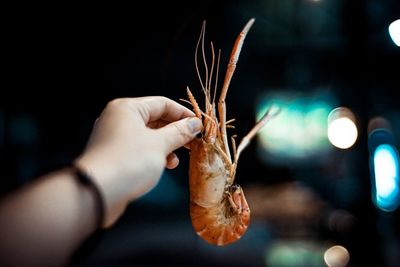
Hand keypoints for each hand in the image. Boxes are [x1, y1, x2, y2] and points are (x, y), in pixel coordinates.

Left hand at [75, 96, 201, 227]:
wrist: (98, 192)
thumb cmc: (129, 162)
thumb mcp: (160, 144)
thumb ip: (179, 132)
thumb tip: (195, 123)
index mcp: (127, 108)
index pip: (162, 103)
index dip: (183, 114)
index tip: (199, 126)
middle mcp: (119, 119)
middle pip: (155, 119)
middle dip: (175, 132)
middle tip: (193, 143)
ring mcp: (114, 137)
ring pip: (148, 136)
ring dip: (166, 146)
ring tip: (177, 160)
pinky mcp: (114, 155)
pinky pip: (139, 149)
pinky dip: (154, 155)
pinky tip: (164, 166)